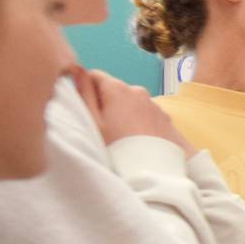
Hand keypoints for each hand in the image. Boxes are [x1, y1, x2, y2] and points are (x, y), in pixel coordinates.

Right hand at [70, 67, 195, 153]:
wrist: (154, 174)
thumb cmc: (118, 149)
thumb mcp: (93, 122)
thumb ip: (83, 93)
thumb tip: (77, 70)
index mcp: (117, 89)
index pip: (95, 76)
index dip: (86, 90)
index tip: (86, 110)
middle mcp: (139, 92)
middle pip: (116, 91)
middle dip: (108, 104)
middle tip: (104, 129)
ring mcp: (156, 106)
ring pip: (133, 105)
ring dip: (126, 115)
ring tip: (123, 139)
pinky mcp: (167, 121)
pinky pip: (149, 117)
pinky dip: (143, 125)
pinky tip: (140, 143)